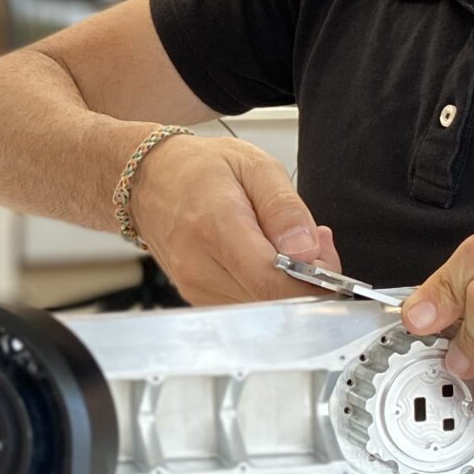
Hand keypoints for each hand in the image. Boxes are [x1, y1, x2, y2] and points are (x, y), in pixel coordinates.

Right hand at [127, 135, 339, 305]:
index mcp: (216, 226)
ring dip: (285, 285)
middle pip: (272, 300)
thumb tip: (307, 251)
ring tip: (282, 248)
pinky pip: (247, 305)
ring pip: (262, 307)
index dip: (312, 280)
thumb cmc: (198, 169)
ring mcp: (194, 286)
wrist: (148, 180)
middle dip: (305, 280)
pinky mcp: (196, 298)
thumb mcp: (254, 165)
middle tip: (310, 245)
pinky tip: (262, 261)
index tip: (324, 258)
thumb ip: (285, 208)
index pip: (272, 281)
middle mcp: (199, 265)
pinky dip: (264, 288)